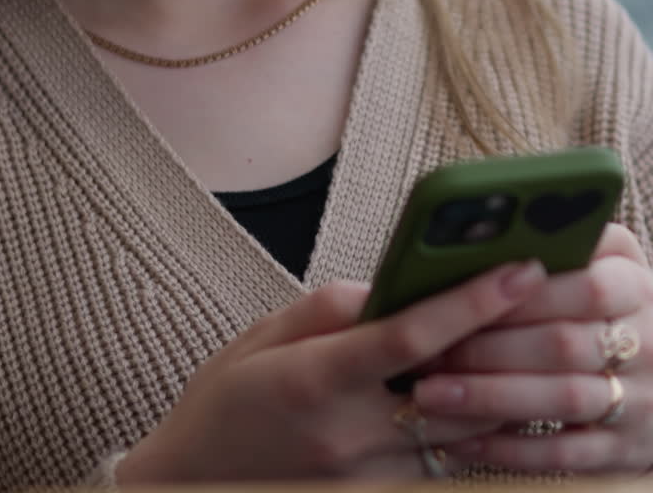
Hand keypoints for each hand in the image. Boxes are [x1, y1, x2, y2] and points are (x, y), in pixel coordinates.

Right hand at [115, 259, 545, 483]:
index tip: (519, 266)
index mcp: (314, 381)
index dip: (471, 301)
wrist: (192, 485)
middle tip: (547, 297)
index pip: (409, 338)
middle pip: (454, 389)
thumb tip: (398, 289)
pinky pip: (444, 464)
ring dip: (499, 385)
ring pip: (461, 433)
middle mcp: (348, 437)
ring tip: (528, 336)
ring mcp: (367, 480)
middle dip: (506, 342)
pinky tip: (486, 391)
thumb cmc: (225, 400)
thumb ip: (337, 306)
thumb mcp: (266, 334)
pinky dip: (471, 427)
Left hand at [413, 225, 652, 473]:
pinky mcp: (625, 450)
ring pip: (561, 398)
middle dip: (490, 346)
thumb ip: (563, 239)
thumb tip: (492, 225)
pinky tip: (462, 439)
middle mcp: (647, 342)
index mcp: (636, 283)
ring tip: (429, 393)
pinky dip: (510, 448)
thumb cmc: (607, 304)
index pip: (586, 284)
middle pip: (563, 343)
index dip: (524, 292)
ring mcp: (640, 400)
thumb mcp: (605, 261)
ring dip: (490, 397)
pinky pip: (564, 455)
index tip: (466, 294)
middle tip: (429, 348)